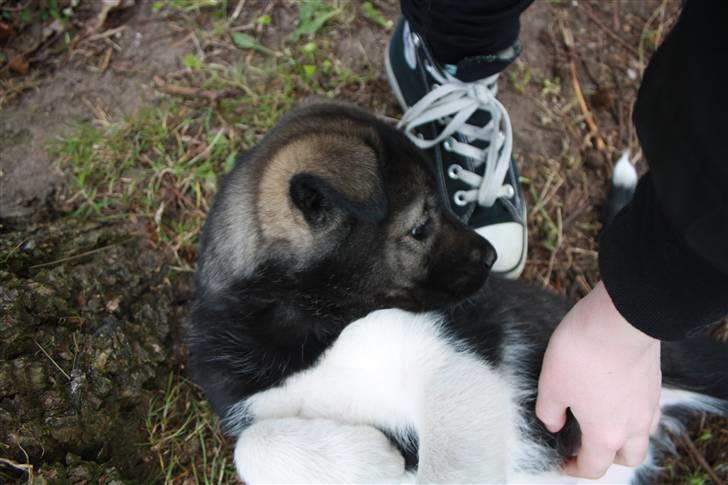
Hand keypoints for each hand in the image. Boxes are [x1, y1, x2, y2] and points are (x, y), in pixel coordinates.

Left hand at [536, 281, 661, 477]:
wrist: (619, 319)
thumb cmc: (582, 353)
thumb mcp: (551, 384)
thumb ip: (550, 412)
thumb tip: (554, 424)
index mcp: (605, 434)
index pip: (593, 467)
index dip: (574, 469)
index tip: (562, 463)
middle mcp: (634, 425)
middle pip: (628, 457)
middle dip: (607, 458)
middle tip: (586, 446)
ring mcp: (649, 403)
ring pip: (643, 435)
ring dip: (626, 437)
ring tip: (603, 422)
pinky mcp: (655, 381)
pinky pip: (648, 410)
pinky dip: (635, 413)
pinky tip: (619, 398)